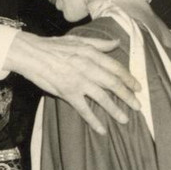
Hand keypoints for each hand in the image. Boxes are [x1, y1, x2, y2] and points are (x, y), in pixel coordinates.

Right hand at [7, 31, 140, 133]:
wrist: (31, 54)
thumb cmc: (53, 46)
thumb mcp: (78, 40)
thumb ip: (99, 43)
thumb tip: (117, 43)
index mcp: (92, 54)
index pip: (116, 68)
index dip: (129, 79)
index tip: (138, 87)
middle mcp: (88, 68)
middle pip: (114, 84)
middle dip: (128, 96)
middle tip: (138, 106)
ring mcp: (78, 81)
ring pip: (102, 98)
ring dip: (115, 110)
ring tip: (125, 119)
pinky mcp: (67, 93)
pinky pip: (84, 109)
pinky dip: (94, 120)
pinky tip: (102, 129)